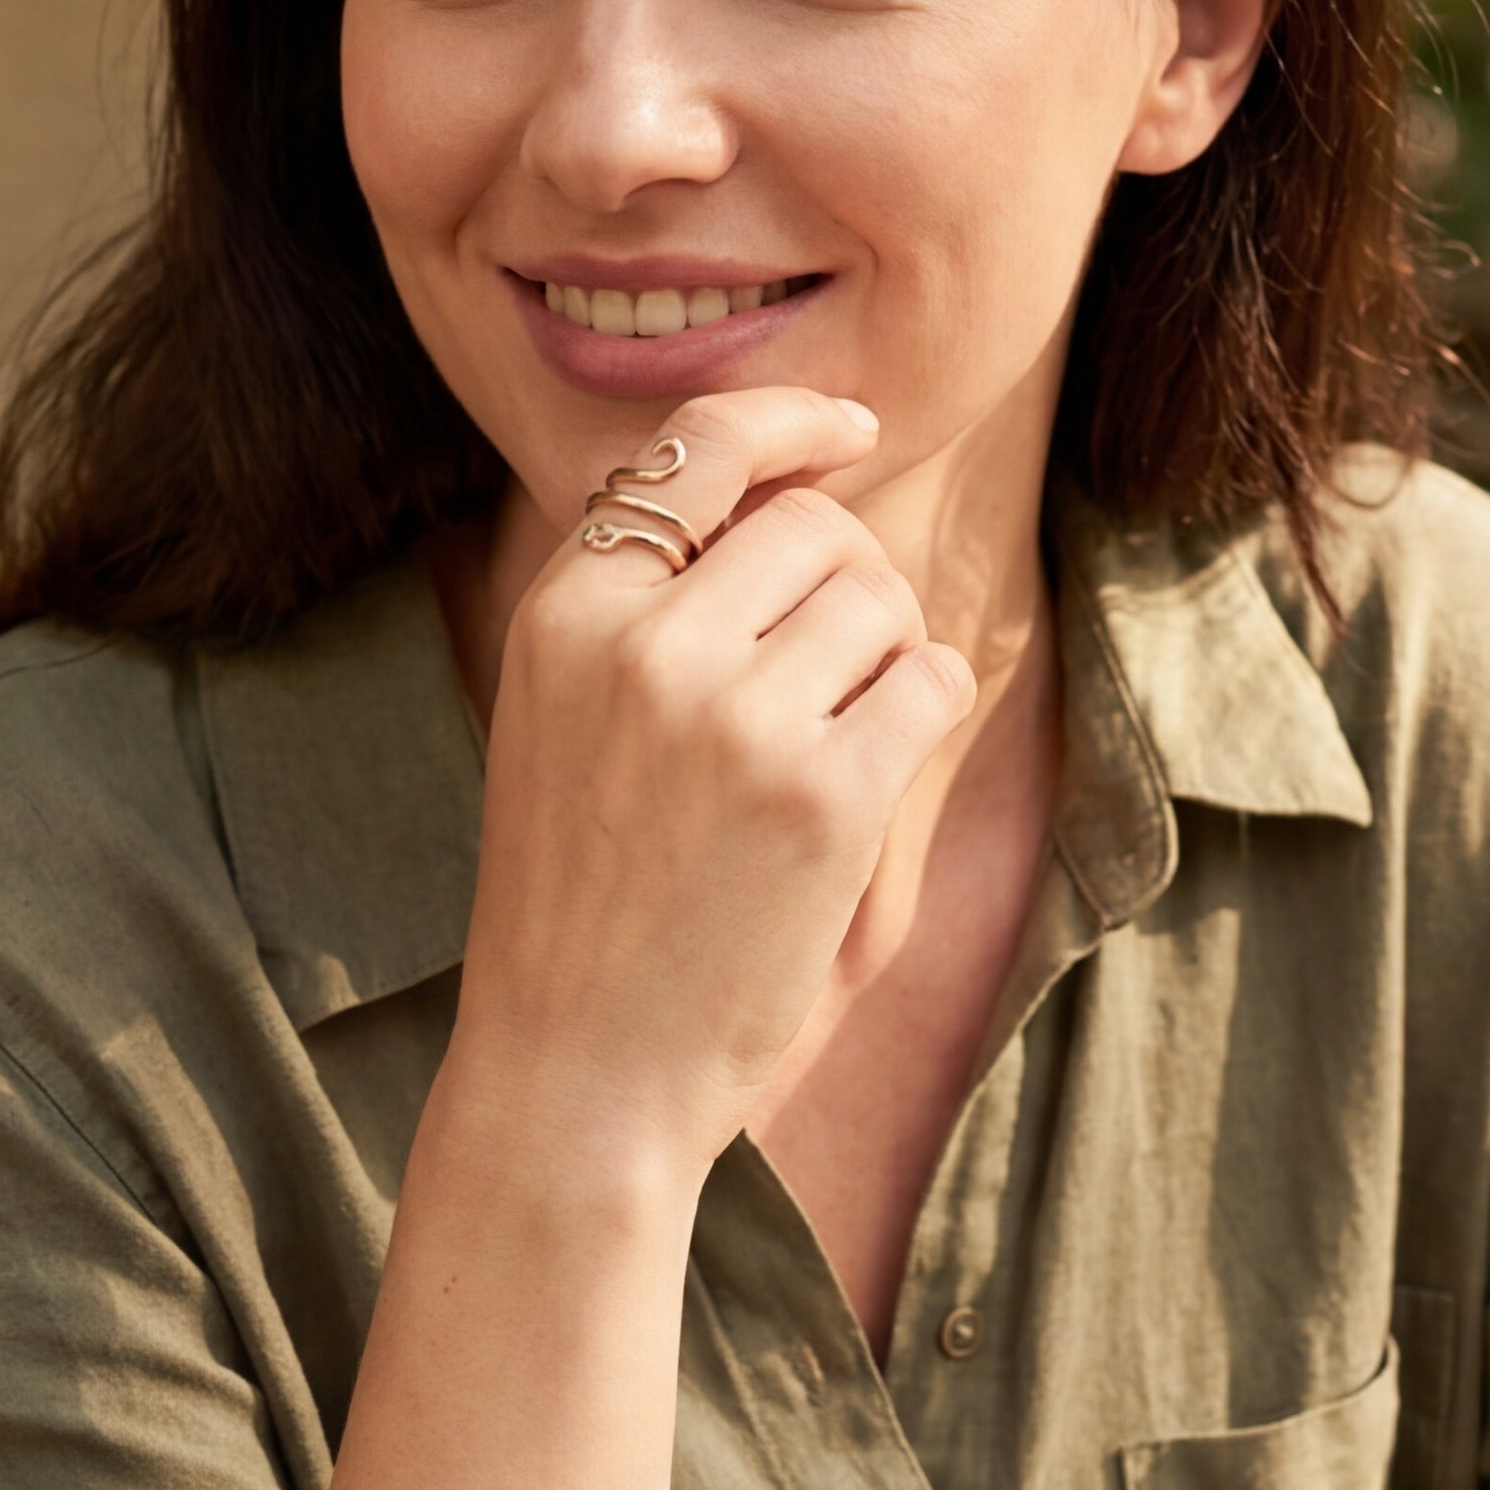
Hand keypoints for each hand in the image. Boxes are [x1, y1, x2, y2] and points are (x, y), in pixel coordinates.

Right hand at [452, 388, 977, 1184]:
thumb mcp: (561, 720)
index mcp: (565, 614)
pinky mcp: (825, 793)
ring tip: (837, 740)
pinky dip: (925, 710)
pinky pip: (928, 681)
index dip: (791, 419)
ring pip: (879, 600)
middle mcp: (644, 644)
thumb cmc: (579, 903)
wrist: (577, 1070)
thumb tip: (797, 494)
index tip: (853, 428)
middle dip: (850, 581)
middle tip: (838, 669)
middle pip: (813, 528)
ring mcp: (736, 717)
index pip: (697, 447)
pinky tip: (877, 770)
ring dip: (888, 654)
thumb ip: (646, 607)